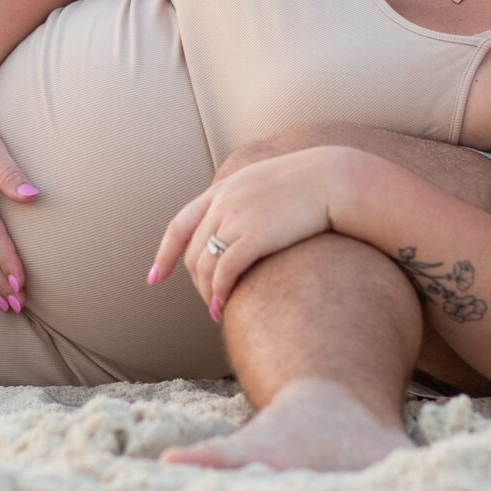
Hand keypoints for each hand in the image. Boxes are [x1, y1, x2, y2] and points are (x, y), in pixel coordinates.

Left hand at [149, 147, 349, 320]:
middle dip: (195, 282)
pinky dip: (219, 293)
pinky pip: (225, 272)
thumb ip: (247, 200)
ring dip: (207, 293)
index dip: (165, 254)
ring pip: (205, 266)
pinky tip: (224, 307)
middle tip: (209, 302)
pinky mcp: (255, 236)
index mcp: (223, 189)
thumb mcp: (267, 182)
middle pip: (192, 252)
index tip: (155, 277)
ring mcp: (237, 219)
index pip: (180, 225)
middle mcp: (223, 202)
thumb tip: (240, 227)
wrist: (335, 179)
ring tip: (217, 311)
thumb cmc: (311, 184)